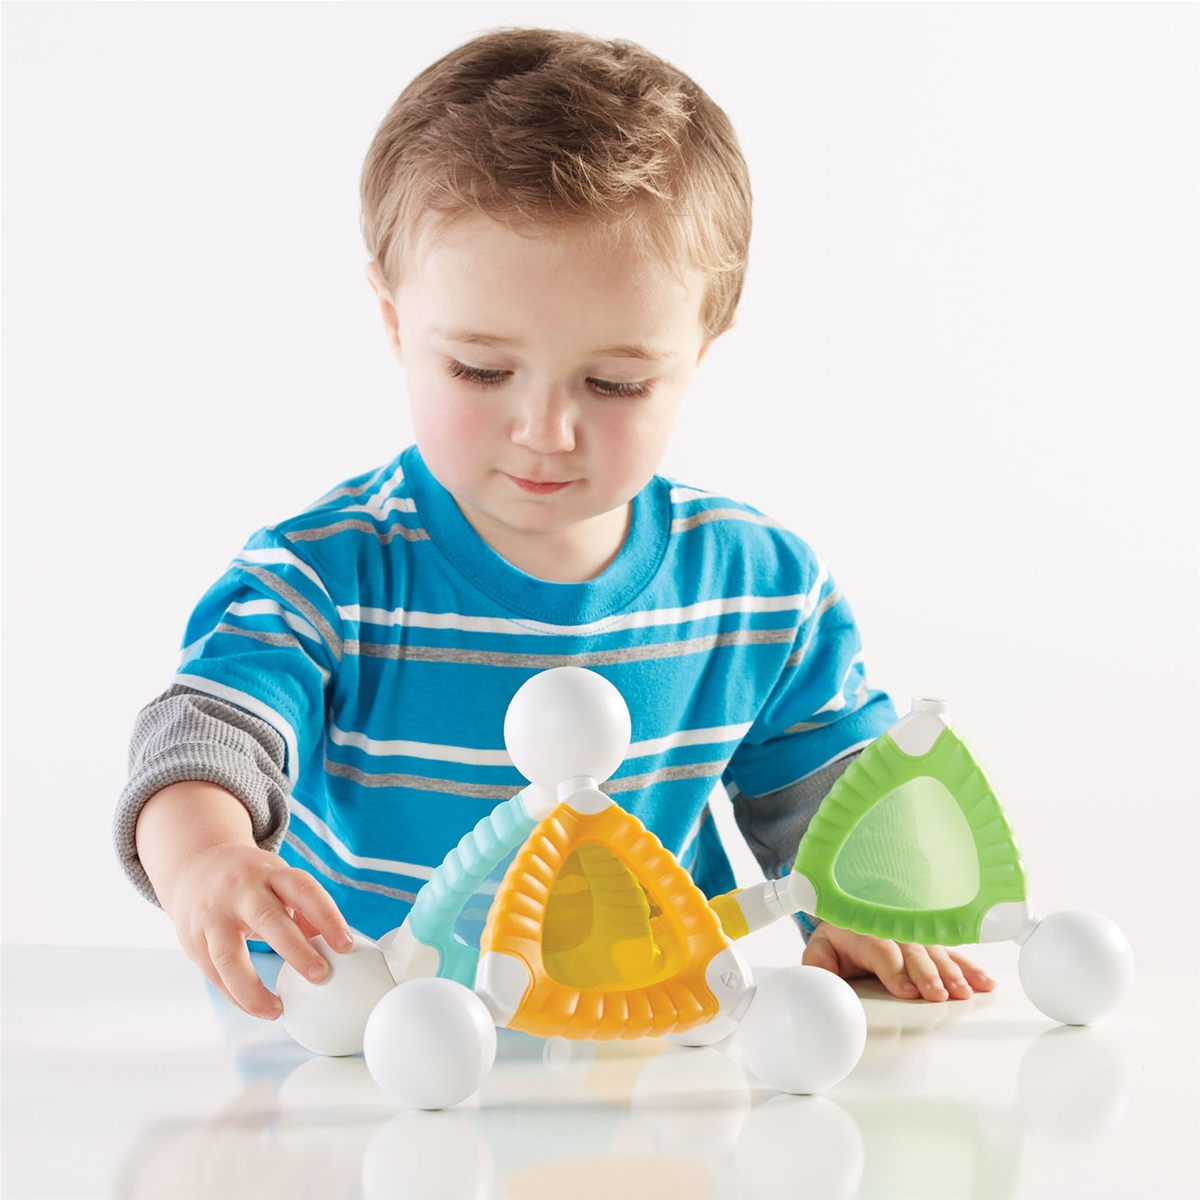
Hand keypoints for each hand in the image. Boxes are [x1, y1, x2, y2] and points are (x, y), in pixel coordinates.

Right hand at [163, 843, 352, 1019]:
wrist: (194, 866)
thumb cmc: (250, 881)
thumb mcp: (278, 880)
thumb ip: (303, 911)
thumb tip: (334, 950)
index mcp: (270, 873)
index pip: (303, 890)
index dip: (327, 916)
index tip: (346, 945)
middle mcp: (241, 892)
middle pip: (269, 920)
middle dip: (296, 950)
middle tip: (320, 975)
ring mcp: (213, 917)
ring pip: (230, 956)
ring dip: (254, 989)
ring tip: (277, 1010)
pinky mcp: (194, 942)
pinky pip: (216, 976)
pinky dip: (237, 997)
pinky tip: (258, 1008)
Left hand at [802, 921, 994, 1001]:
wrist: (851, 922)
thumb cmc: (838, 941)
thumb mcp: (820, 949)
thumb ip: (817, 966)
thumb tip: (820, 984)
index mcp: (865, 933)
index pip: (882, 950)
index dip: (895, 970)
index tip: (906, 991)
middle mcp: (894, 933)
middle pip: (914, 952)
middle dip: (928, 974)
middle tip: (938, 995)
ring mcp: (916, 938)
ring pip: (937, 954)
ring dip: (953, 973)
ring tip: (965, 992)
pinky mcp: (932, 946)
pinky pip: (954, 956)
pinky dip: (970, 969)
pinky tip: (984, 983)